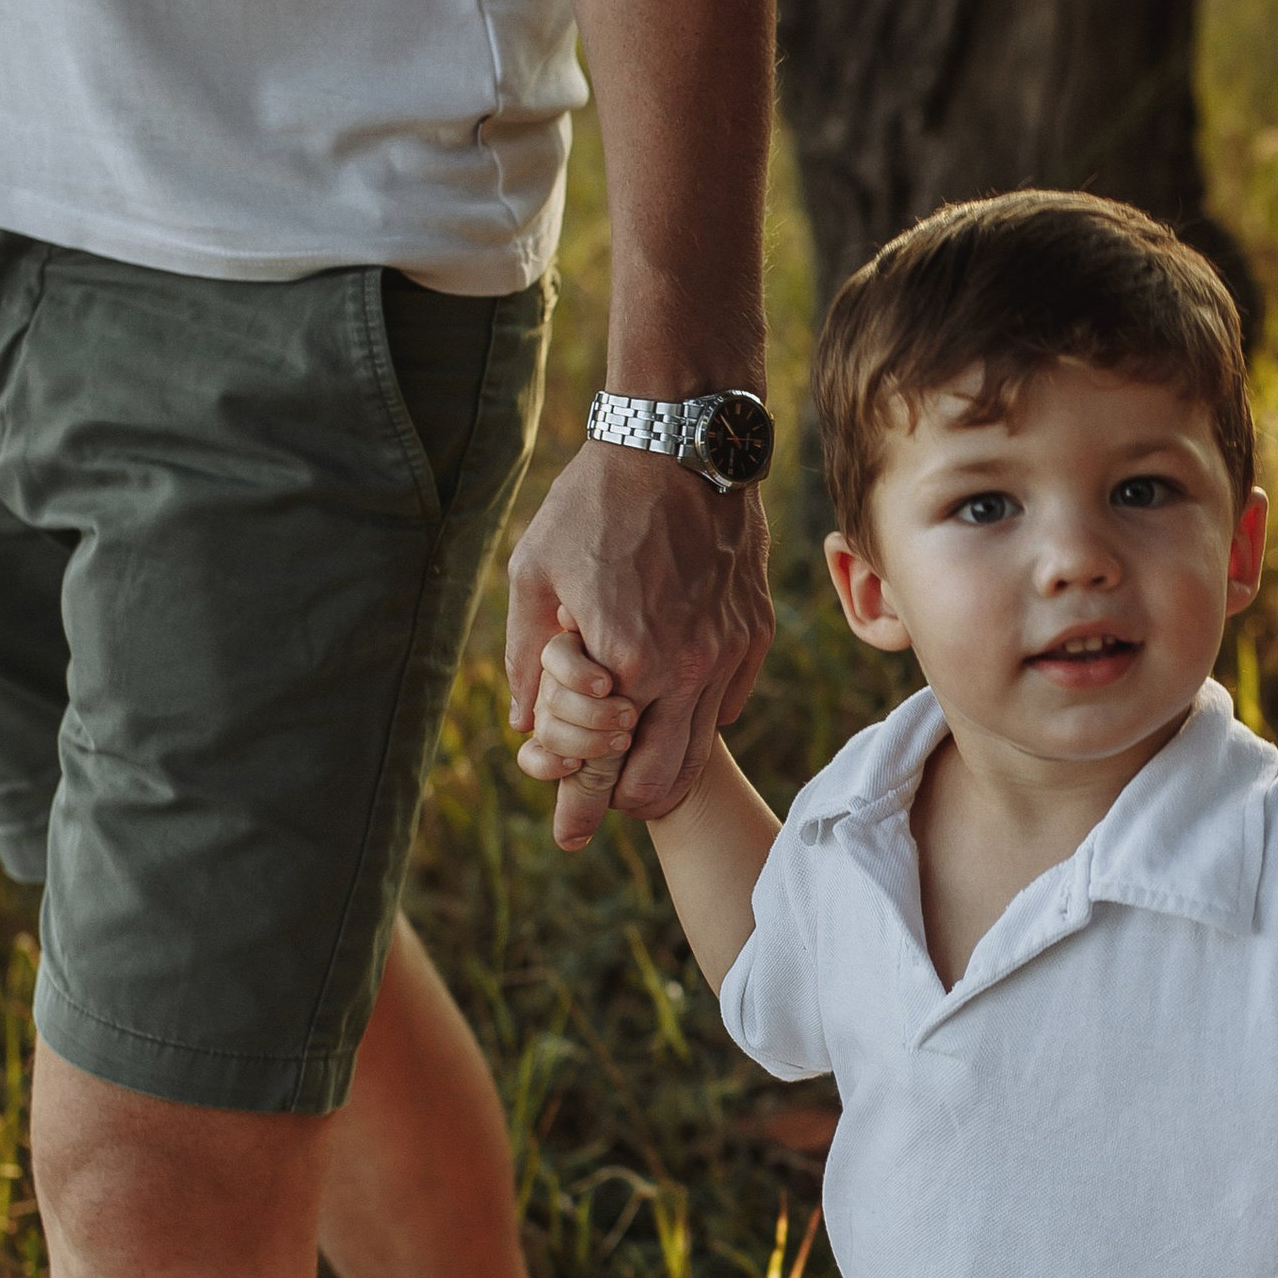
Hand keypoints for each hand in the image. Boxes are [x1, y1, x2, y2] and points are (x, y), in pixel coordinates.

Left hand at [506, 444, 772, 830]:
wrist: (681, 441)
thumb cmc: (596, 502)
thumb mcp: (534, 574)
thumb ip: (524, 658)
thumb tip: (523, 722)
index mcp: (625, 661)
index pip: (601, 767)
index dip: (577, 807)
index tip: (566, 836)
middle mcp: (685, 671)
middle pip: (660, 786)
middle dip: (625, 802)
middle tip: (602, 799)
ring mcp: (728, 656)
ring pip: (700, 755)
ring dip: (663, 769)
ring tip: (635, 768)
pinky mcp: (753, 635)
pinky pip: (727, 707)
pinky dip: (696, 719)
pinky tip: (670, 700)